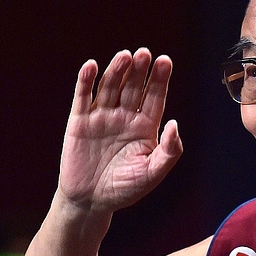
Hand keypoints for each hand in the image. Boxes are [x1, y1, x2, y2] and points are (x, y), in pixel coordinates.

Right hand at [58, 48, 182, 212]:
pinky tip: (92, 66)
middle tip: (145, 53)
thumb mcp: (153, 173)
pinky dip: (86, 81)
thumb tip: (175, 124)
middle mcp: (125, 118)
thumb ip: (169, 151)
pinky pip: (82, 97)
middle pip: (134, 88)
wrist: (91, 202)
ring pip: (110, 87)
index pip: (155, 98)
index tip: (165, 61)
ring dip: (117, 71)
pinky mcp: (79, 122)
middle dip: (140, 71)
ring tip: (125, 56)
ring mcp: (102, 117)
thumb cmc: (125, 189)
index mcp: (145, 127)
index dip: (159, 80)